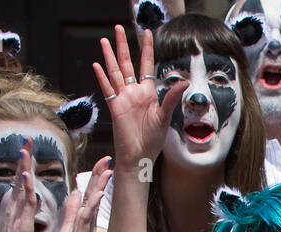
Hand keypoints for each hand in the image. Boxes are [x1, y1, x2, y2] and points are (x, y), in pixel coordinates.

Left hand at [54, 156, 111, 231]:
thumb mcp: (67, 229)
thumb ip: (71, 211)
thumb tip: (75, 193)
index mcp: (82, 219)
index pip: (88, 193)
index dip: (94, 177)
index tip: (101, 162)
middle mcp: (87, 222)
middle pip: (94, 195)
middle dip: (100, 176)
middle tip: (108, 159)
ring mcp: (86, 230)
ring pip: (93, 204)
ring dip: (100, 187)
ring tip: (107, 171)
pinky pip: (86, 219)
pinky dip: (91, 206)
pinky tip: (95, 195)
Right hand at [93, 26, 185, 167]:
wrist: (139, 155)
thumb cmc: (153, 139)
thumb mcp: (164, 116)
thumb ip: (171, 98)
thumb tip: (184, 82)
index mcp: (148, 92)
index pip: (146, 64)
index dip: (146, 48)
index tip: (147, 32)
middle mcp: (134, 92)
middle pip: (126, 63)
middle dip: (122, 45)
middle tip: (118, 27)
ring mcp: (123, 98)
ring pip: (114, 72)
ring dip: (109, 56)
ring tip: (104, 40)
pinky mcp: (114, 106)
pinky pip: (107, 88)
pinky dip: (102, 77)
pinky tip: (97, 64)